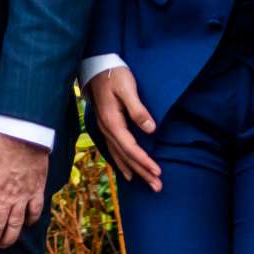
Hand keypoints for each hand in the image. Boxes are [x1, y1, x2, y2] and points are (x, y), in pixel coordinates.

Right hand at [86, 65, 160, 191]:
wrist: (96, 66)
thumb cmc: (114, 74)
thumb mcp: (128, 88)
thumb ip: (138, 110)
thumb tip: (151, 130)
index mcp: (112, 122)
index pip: (130, 148)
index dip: (144, 161)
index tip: (158, 172)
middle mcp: (107, 129)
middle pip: (126, 157)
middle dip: (143, 173)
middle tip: (158, 187)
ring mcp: (105, 129)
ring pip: (120, 156)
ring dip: (135, 171)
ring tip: (147, 184)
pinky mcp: (107, 127)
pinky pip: (114, 151)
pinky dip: (122, 163)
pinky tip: (129, 173)